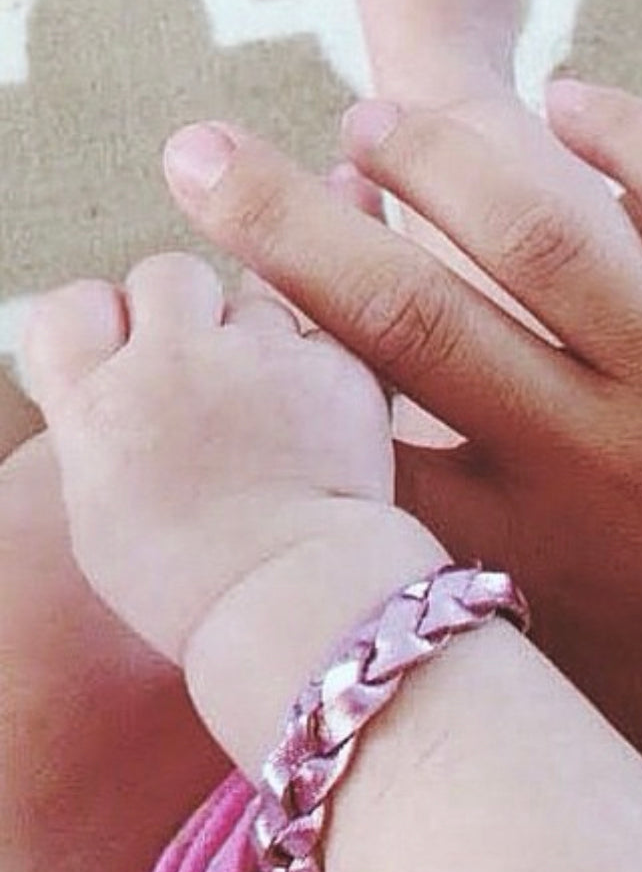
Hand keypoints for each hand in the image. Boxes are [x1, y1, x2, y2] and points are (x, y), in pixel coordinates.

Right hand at [21, 253, 399, 664]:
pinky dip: (323, 366)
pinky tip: (323, 419)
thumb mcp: (104, 509)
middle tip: (205, 361)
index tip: (125, 349)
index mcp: (100, 404)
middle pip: (168, 274)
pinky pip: (324, 336)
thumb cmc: (192, 582)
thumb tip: (117, 384)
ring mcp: (262, 357)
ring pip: (258, 299)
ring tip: (275, 409)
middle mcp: (175, 362)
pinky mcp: (337, 363)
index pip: (73, 307)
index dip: (105, 323)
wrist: (293, 597)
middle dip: (185, 305)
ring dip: (262, 337)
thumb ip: (109, 424)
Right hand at [160, 84, 641, 852]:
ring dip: (435, 154)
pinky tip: (567, 95)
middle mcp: (600, 450)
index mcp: (542, 552)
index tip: (247, 310)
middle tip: (205, 156)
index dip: (286, 356)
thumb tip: (429, 536)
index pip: (365, 433)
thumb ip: (512, 610)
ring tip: (373, 113)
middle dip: (280, 223)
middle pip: (401, 309)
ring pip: (535, 224)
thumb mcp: (623, 691)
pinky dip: (618, 126)